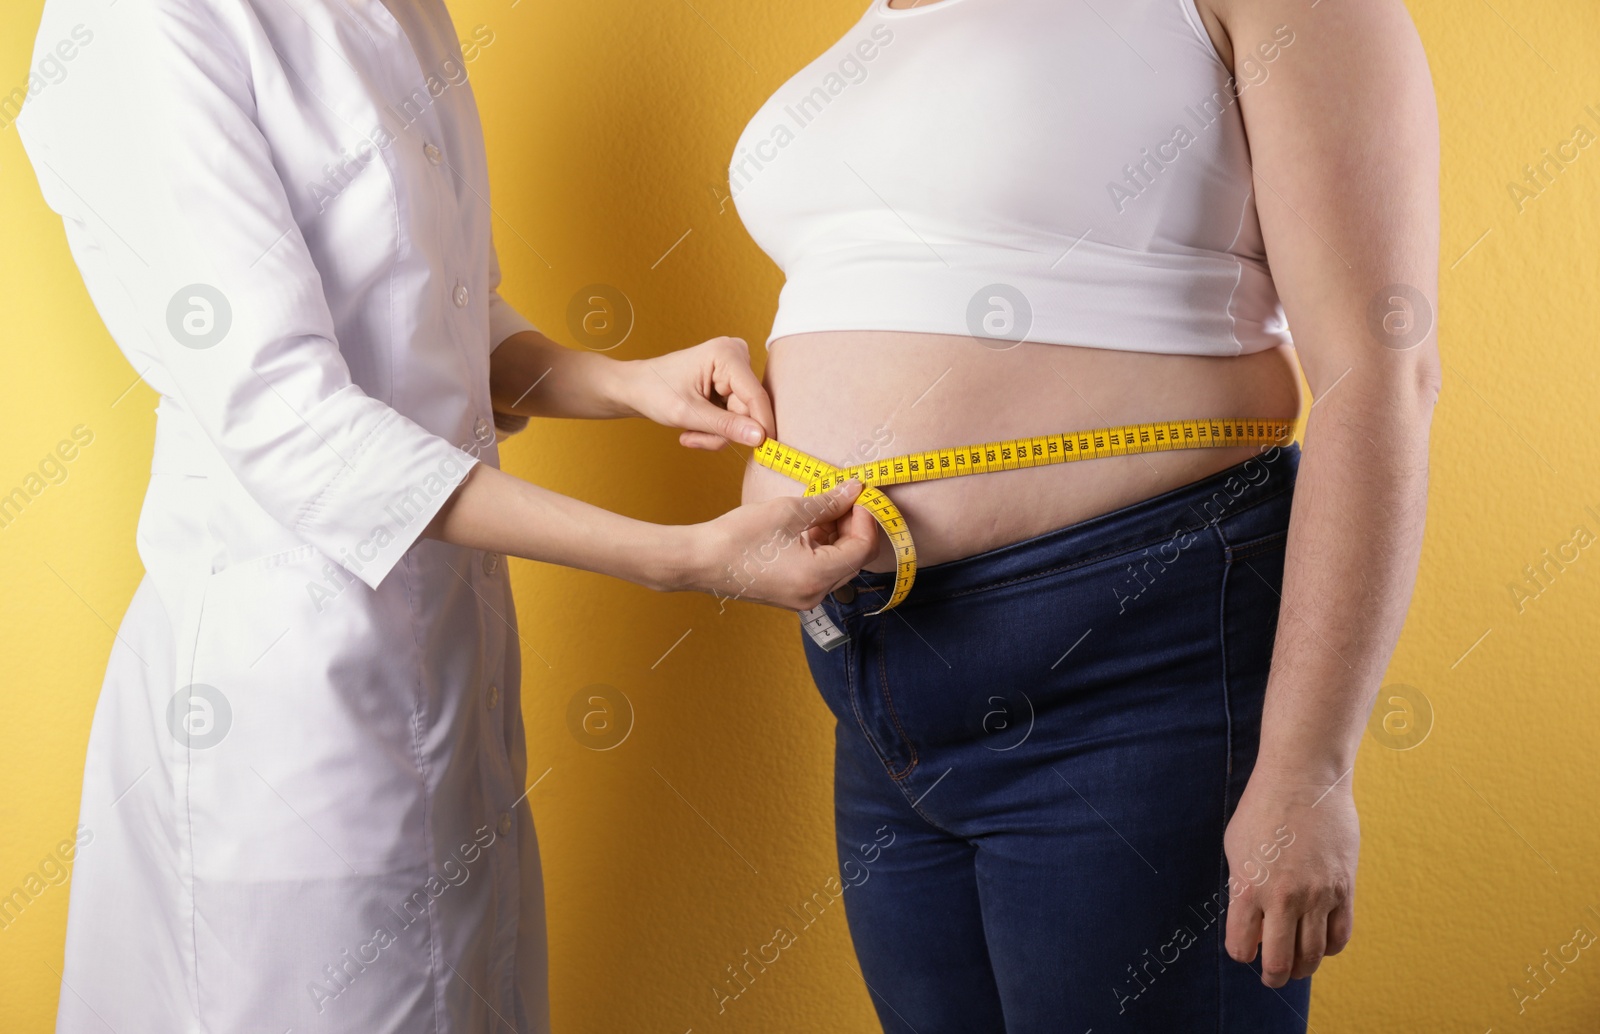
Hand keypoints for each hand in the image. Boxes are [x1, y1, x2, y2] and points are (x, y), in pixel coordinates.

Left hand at [620, 336, 774, 449]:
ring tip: (690, 433)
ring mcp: (734, 368)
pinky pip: (735, 415)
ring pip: (742, 417)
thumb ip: (725, 425)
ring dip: (717, 432)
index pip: (756, 396)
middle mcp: (735, 356)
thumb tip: (760, 437)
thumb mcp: (688, 413)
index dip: (762, 426)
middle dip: (724, 431)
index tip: (766, 452)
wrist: (635, 388)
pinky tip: (695, 426)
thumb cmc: (653, 392)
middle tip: (695, 439)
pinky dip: (716, 427)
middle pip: (748, 409)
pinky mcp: (731, 381)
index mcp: (726, 355)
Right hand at [686, 481, 877, 609]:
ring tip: (824, 508)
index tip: (859, 495)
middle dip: (855, 526)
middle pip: (854, 559)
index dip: (867, 518)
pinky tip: (809, 525)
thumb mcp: (788, 512)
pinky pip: (820, 571)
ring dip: (839, 535)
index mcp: (817, 576)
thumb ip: (828, 502)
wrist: (700, 561)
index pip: (863, 548)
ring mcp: (803, 598)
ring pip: (838, 565)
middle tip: (845, 497)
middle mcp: (816, 595)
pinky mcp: (792, 594)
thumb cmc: (739, 537)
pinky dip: (822, 547)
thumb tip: (854, 490)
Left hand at [1222, 766, 1357, 987]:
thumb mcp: (1236, 848)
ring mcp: (1317, 896)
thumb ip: (1242, 887)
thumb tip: (1251, 923)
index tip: (1245, 951)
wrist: (1303, 780)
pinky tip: (1320, 944)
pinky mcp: (1344, 889)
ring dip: (1303, 967)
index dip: (1242, 954)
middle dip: (1273, 976)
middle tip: (1271, 978)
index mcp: (1248, 888)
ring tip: (1296, 965)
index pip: (1241, 946)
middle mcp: (1283, 898)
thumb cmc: (1262, 809)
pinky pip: (1340, 936)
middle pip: (1280, 962)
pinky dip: (1329, 948)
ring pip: (1313, 955)